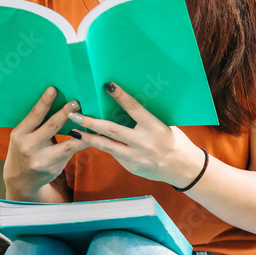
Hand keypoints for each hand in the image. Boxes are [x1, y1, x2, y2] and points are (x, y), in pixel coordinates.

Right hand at [3, 87, 90, 199]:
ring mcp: (42, 160)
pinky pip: (70, 153)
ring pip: (67, 145)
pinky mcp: (54, 169)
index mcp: (20, 134)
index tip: (53, 89)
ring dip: (83, 133)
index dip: (44, 102)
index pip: (34, 115)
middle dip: (65, 114)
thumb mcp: (23, 135)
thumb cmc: (24, 148)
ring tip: (94, 122)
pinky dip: (82, 144)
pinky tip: (93, 137)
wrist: (22, 179)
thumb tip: (58, 100)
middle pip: (52, 127)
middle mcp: (29, 147)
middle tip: (77, 102)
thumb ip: (36, 122)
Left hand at [67, 82, 204, 186]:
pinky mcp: (132, 167)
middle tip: (74, 114)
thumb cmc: (173, 141)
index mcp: (155, 127)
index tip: (107, 85)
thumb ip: (143, 119)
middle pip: (112, 130)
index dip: (120, 96)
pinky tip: (93, 141)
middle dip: (90, 122)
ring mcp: (137, 157)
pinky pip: (115, 154)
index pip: (134, 108)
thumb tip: (121, 106)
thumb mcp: (162, 125)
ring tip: (73, 131)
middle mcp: (144, 142)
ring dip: (88, 138)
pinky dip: (104, 146)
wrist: (182, 168)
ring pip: (106, 146)